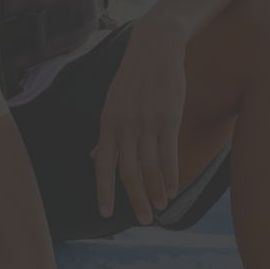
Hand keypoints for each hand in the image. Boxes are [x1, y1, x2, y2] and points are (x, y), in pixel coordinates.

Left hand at [92, 27, 189, 224]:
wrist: (154, 49)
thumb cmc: (133, 79)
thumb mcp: (112, 104)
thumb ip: (106, 134)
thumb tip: (95, 158)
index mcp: (107, 124)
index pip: (102, 166)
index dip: (103, 192)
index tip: (105, 214)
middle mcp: (124, 126)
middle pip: (127, 173)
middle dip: (135, 200)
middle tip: (142, 219)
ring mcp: (146, 123)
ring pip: (149, 167)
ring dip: (155, 191)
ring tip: (161, 206)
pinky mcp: (168, 118)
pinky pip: (168, 154)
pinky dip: (171, 176)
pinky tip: (174, 189)